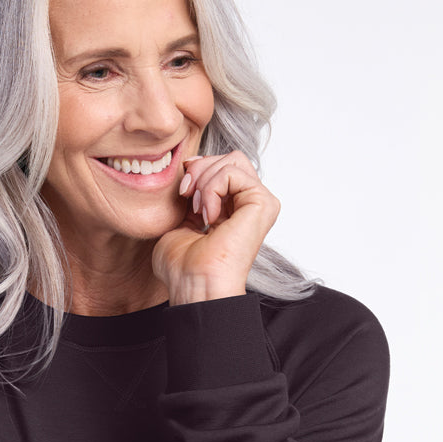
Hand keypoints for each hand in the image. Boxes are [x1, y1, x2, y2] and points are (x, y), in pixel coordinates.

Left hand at [151, 151, 280, 304]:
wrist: (194, 284)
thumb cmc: (183, 266)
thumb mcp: (179, 220)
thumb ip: (189, 194)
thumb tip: (189, 167)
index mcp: (234, 208)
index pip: (222, 165)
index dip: (198, 169)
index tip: (182, 192)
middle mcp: (250, 205)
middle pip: (230, 157)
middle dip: (201, 169)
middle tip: (187, 196)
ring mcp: (260, 204)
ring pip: (233, 160)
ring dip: (204, 180)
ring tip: (197, 210)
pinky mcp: (263, 204)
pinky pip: (233, 172)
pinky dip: (212, 188)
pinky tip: (208, 215)